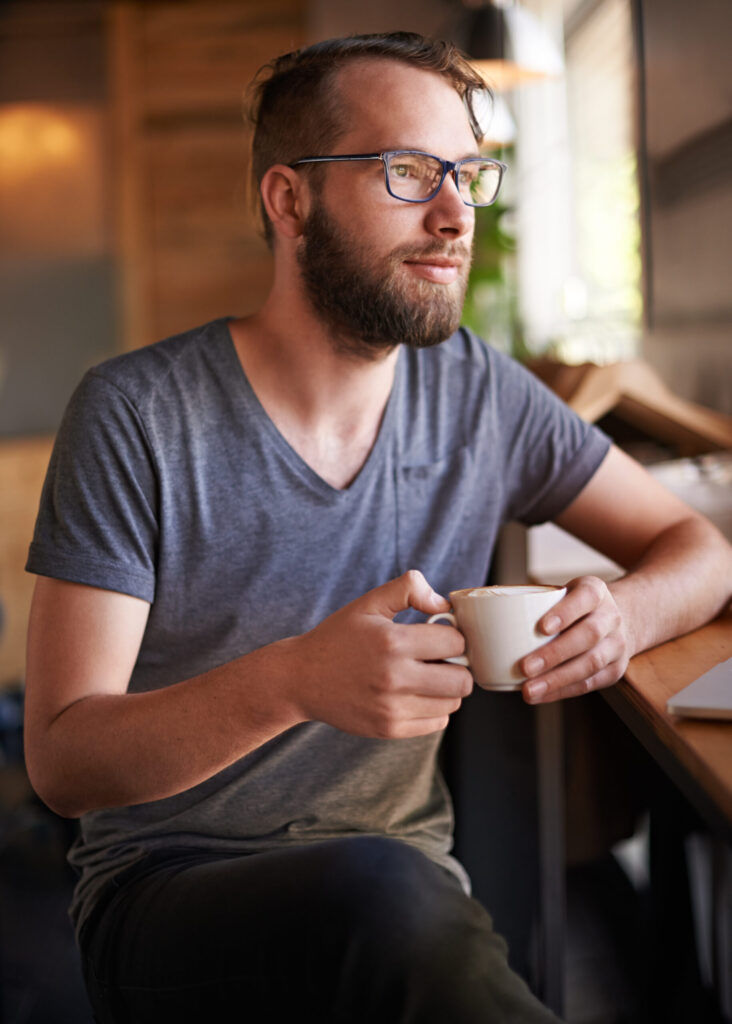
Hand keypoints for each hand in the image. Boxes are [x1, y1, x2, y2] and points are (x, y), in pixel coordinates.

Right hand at [289, 570, 472, 737]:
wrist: (301, 679)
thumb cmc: (338, 638)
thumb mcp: (368, 603)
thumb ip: (407, 589)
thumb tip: (444, 604)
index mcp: (393, 642)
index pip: (456, 642)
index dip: (453, 635)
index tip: (440, 635)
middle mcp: (395, 678)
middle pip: (462, 679)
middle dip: (457, 665)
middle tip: (440, 658)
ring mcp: (392, 708)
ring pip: (452, 703)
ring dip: (446, 688)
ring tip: (427, 676)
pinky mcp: (389, 729)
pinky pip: (437, 723)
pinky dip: (435, 709)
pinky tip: (416, 694)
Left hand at [519, 576, 630, 703]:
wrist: (622, 619)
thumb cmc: (576, 606)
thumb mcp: (564, 592)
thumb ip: (534, 601)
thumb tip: (478, 617)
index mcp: (595, 592)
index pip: (585, 597)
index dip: (565, 612)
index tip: (541, 628)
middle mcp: (610, 617)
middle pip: (588, 635)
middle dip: (554, 653)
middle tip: (524, 667)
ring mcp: (617, 644)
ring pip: (590, 663)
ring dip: (557, 679)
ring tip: (529, 690)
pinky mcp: (615, 670)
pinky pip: (590, 683)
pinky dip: (563, 691)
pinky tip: (541, 695)